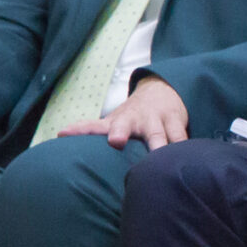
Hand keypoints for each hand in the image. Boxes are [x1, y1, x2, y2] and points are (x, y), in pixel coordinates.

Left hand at [59, 75, 187, 148]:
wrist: (163, 90)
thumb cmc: (134, 114)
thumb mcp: (112, 120)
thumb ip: (89, 128)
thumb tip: (58, 133)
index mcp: (116, 122)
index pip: (94, 126)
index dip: (80, 130)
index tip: (64, 133)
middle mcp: (134, 120)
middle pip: (126, 126)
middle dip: (120, 133)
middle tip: (115, 141)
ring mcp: (156, 120)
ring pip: (158, 135)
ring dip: (160, 145)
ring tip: (160, 156)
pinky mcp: (176, 122)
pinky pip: (181, 137)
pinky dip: (184, 146)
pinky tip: (188, 156)